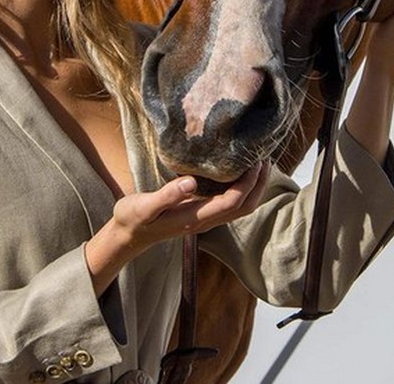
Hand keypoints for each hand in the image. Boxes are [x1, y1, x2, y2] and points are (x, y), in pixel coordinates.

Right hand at [85, 162, 269, 294]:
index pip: (232, 202)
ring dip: (254, 186)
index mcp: (195, 218)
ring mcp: (205, 218)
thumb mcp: (144, 206)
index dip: (247, 183)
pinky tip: (239, 170)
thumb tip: (191, 182)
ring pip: (240, 207)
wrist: (128, 235)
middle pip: (244, 207)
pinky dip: (243, 187)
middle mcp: (205, 220)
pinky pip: (230, 202)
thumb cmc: (134, 218)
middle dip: (258, 184)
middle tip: (265, 156)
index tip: (255, 160)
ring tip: (259, 161)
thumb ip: (167, 195)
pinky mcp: (201, 212)